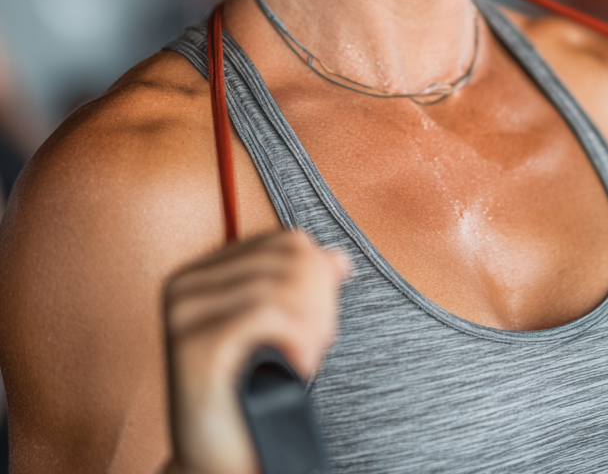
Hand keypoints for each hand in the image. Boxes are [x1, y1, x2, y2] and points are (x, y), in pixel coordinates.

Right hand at [163, 230, 348, 473]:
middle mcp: (186, 285)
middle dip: (321, 303)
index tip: (321, 319)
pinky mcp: (192, 346)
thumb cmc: (250, 395)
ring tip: (306, 359)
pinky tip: (296, 366)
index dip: (320, 276)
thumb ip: (304, 288)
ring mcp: (183, 314)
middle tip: (316, 345)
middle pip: (290, 260)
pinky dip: (297, 340)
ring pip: (282, 286)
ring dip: (313, 326)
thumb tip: (337, 258)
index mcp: (203, 271)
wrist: (221, 460)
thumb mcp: (282, 330)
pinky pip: (267, 314)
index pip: (286, 241)